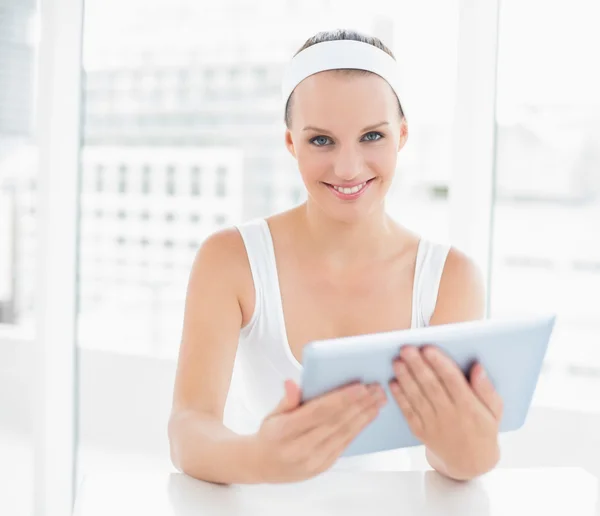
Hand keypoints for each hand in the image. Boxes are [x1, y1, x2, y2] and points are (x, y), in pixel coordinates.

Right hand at [252, 379, 385, 482]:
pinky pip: (344, 445)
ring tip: (379, 401)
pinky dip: (358, 429)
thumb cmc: (270, 435)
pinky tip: (368, 417)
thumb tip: (292, 382)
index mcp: (284, 431)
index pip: (318, 412)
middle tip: (376, 389)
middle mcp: (299, 448)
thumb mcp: (272, 414)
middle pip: (335, 422)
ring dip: (364, 416)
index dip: (341, 399)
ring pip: (344, 434)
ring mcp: (313, 460)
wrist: (263, 466)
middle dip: (359, 404)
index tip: (360, 386)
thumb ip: (287, 399)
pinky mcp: (323, 467)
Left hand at [389, 345, 502, 479]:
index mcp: (469, 407)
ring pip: (417, 397)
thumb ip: (486, 389)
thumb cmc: (482, 430)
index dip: (440, 364)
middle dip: (417, 366)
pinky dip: (400, 397)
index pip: (453, 381)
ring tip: (397, 361)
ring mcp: (434, 424)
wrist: (470, 462)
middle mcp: (450, 415)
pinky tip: (393, 383)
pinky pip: (408, 412)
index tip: (428, 348)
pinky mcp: (421, 431)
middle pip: (431, 386)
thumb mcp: (494, 410)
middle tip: (406, 349)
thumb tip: (478, 367)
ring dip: (405, 378)